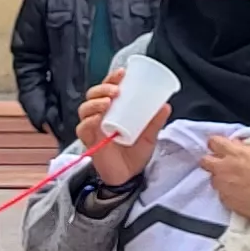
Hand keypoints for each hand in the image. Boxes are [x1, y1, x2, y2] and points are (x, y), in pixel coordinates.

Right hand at [75, 70, 165, 184]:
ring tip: (108, 102)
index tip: (122, 73)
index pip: (109, 88)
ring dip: (95, 102)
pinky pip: (83, 127)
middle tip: (116, 91)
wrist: (128, 177)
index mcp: (114, 110)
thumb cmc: (135, 155)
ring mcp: (93, 127)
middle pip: (94, 95)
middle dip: (102, 88)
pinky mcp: (88, 140)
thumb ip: (155, 121)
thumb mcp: (149, 136)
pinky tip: (98, 119)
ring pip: (85, 108)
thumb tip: (165, 105)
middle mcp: (100, 115)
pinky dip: (89, 121)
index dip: (112, 78)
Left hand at [199, 134, 249, 230]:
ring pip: (213, 179)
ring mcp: (224, 186)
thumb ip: (245, 148)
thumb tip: (235, 145)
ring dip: (221, 179)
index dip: (216, 144)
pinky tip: (241, 194)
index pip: (213, 142)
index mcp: (235, 153)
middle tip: (223, 165)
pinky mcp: (226, 201)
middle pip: (205, 161)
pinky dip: (228, 193)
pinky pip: (221, 194)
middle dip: (212, 161)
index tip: (221, 148)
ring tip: (236, 182)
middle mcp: (225, 168)